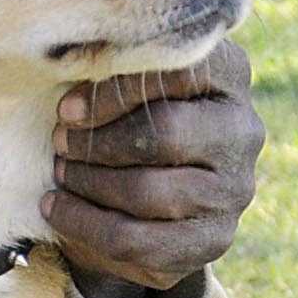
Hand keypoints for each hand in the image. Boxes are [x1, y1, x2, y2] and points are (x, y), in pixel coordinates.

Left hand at [43, 38, 264, 297]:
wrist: (145, 197)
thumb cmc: (125, 118)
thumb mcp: (122, 83)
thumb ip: (111, 63)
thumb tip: (70, 59)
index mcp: (228, 75)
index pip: (178, 71)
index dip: (113, 91)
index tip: (66, 108)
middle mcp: (243, 130)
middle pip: (166, 133)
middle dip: (97, 141)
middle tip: (59, 142)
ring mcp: (234, 190)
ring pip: (148, 190)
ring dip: (88, 181)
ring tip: (60, 171)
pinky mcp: (213, 239)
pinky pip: (136, 238)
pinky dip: (83, 223)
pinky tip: (54, 207)